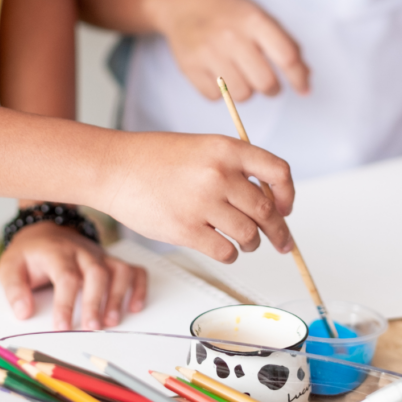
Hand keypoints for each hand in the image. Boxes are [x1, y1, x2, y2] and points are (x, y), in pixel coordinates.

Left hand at [0, 222, 147, 330]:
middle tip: (91, 327)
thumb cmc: (30, 253)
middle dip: (96, 302)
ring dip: (118, 296)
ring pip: (119, 271)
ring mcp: (100, 255)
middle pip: (96, 273)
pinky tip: (136, 306)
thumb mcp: (10, 266)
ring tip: (112, 321)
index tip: (62, 326)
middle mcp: (83, 252)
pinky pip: (134, 270)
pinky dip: (139, 287)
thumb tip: (23, 313)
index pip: (66, 277)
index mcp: (57, 252)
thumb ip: (14, 289)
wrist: (46, 230)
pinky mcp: (111, 261)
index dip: (66, 303)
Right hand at [99, 132, 294, 263]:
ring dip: (251, 243)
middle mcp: (218, 174)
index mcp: (226, 149)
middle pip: (266, 211)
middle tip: (282, 242)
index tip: (286, 208)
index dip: (287, 194)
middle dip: (278, 231)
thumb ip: (234, 167)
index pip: (278, 171)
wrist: (114, 168)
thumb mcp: (202, 147)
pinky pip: (226, 251)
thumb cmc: (154, 159)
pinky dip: (230, 254)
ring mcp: (202, 203)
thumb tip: (267, 202)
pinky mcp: (186, 230)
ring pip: (249, 235)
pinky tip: (222, 247)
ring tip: (244, 242)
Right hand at [153, 0, 309, 101]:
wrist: (179, 0)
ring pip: (242, 95)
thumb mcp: (257, 14)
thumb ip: (283, 42)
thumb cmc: (225, 9)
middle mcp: (231, 36)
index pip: (286, 57)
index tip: (303, 88)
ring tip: (241, 75)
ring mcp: (208, 52)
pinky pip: (216, 98)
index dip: (299, 77)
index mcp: (253, 20)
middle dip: (271, 88)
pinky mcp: (189, 67)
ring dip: (247, 91)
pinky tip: (219, 75)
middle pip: (265, 82)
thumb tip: (305, 75)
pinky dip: (222, 93)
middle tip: (267, 82)